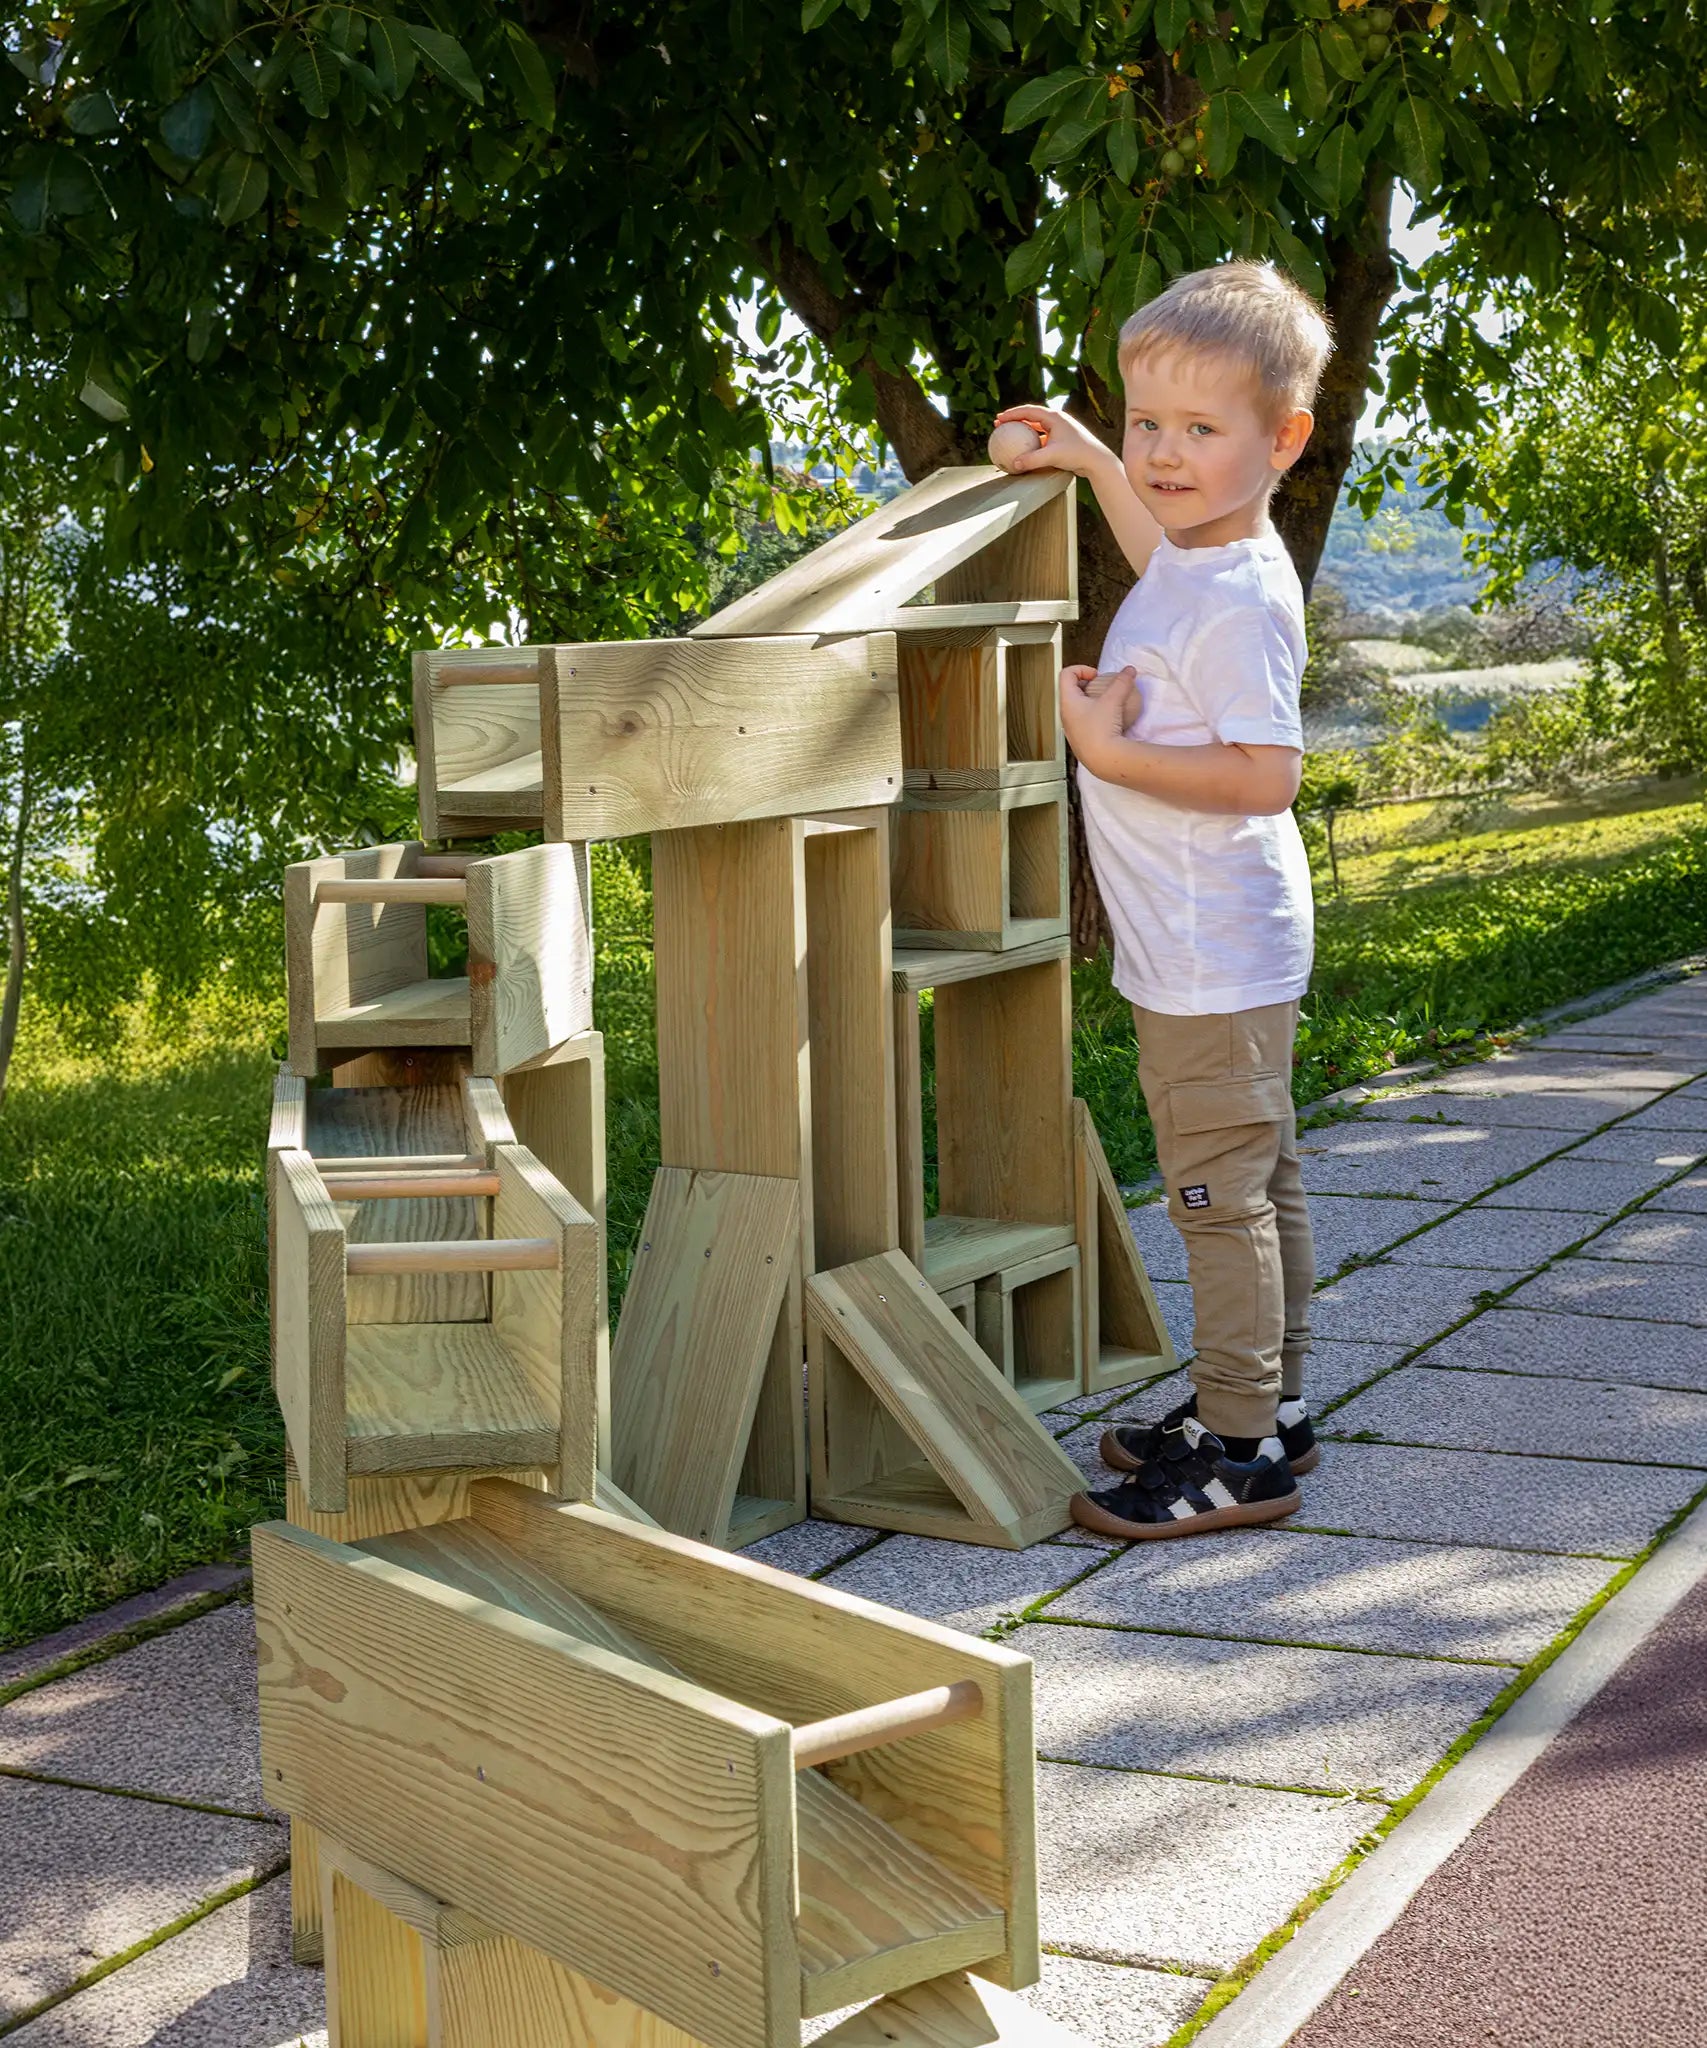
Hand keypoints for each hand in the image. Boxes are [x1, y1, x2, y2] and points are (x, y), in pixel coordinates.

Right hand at [991, 404, 1120, 479]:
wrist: (1097, 461)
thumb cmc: (1077, 454)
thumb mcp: (1052, 456)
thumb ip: (1032, 460)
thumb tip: (1014, 464)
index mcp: (1054, 417)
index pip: (1028, 411)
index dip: (1012, 414)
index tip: (999, 419)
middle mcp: (1057, 420)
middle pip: (1031, 416)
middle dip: (1015, 419)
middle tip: (1000, 425)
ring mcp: (1060, 430)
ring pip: (1037, 427)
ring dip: (1023, 430)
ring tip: (1010, 436)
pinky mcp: (1062, 440)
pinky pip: (1042, 438)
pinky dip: (1032, 442)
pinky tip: (1024, 450)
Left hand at [1060, 664, 1138, 772]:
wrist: (1103, 760)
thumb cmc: (1103, 728)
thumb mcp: (1113, 700)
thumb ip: (1121, 682)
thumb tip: (1129, 670)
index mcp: (1067, 701)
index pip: (1066, 674)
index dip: (1081, 669)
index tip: (1097, 676)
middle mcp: (1065, 714)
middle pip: (1070, 690)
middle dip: (1087, 684)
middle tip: (1102, 688)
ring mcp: (1070, 729)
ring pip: (1076, 706)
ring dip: (1091, 700)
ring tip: (1106, 704)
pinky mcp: (1079, 740)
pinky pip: (1083, 721)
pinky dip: (1093, 715)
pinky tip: (1108, 721)